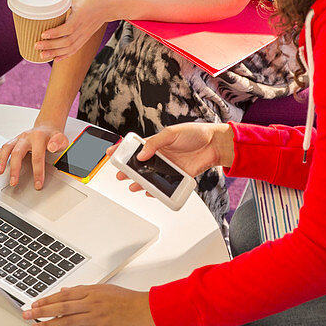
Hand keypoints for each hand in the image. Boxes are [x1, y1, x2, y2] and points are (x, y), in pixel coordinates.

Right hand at [0, 122, 67, 189]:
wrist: (46, 128)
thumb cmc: (53, 136)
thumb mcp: (61, 138)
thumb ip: (58, 142)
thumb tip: (51, 146)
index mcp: (38, 137)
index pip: (37, 156)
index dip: (38, 171)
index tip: (38, 184)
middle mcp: (25, 138)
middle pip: (17, 153)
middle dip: (15, 168)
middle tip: (14, 182)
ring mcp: (17, 140)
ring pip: (6, 149)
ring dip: (1, 161)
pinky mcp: (12, 143)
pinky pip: (0, 149)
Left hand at [23, 284, 155, 325]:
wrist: (145, 309)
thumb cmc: (127, 299)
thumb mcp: (104, 289)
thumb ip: (84, 290)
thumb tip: (66, 291)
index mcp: (91, 291)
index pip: (63, 295)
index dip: (47, 299)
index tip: (34, 304)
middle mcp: (91, 302)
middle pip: (61, 306)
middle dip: (41, 310)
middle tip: (27, 314)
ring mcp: (96, 317)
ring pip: (68, 320)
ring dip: (50, 324)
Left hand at [34, 0, 115, 60]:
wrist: (109, 5)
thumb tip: (44, 1)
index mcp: (81, 16)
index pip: (68, 28)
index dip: (55, 33)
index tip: (43, 34)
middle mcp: (83, 28)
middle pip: (67, 42)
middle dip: (51, 46)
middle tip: (36, 45)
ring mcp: (85, 35)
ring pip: (70, 48)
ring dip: (55, 53)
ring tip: (42, 55)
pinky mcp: (85, 38)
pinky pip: (75, 49)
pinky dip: (65, 55)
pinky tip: (55, 59)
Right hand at [116, 123, 234, 192]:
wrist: (214, 144)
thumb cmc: (195, 134)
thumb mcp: (171, 133)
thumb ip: (154, 144)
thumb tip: (141, 155)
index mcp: (156, 143)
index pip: (135, 147)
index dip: (122, 150)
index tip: (111, 153)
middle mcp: (160, 156)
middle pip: (140, 165)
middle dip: (128, 170)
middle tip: (119, 174)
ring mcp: (168, 167)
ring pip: (150, 177)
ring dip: (140, 182)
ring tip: (132, 185)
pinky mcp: (177, 176)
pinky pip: (164, 185)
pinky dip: (156, 190)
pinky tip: (149, 191)